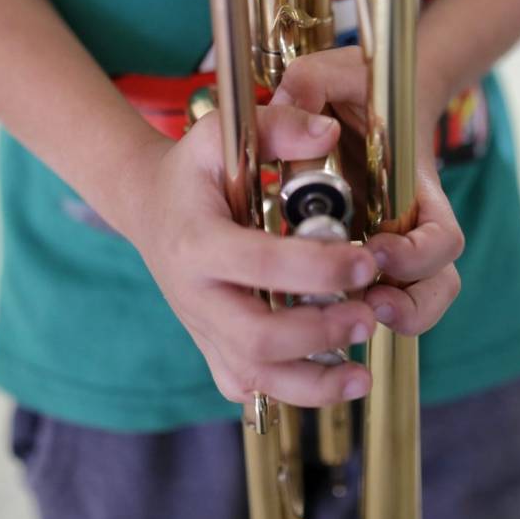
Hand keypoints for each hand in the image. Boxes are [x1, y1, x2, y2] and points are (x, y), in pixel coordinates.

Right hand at [124, 106, 378, 406]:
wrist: (151, 207)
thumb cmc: (194, 170)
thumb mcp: (224, 133)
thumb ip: (277, 126)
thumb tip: (329, 131)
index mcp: (197, 240)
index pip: (260, 264)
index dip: (317, 268)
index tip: (365, 262)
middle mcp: (194, 294)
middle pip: (256, 338)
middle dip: (319, 334)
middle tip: (368, 316)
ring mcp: (201, 326)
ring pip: (253, 376)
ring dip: (312, 383)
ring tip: (362, 374)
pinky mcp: (210, 344)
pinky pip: (246, 385)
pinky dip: (289, 392)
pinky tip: (332, 381)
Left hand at [271, 47, 463, 335]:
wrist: (361, 98)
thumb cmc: (351, 86)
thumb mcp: (328, 73)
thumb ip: (310, 87)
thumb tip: (302, 127)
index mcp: (413, 185)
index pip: (442, 237)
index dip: (418, 256)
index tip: (376, 251)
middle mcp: (411, 223)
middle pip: (438, 285)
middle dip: (413, 306)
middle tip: (372, 307)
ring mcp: (391, 243)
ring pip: (415, 302)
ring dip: (391, 320)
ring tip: (350, 323)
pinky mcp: (362, 255)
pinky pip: (374, 299)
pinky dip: (355, 316)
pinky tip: (321, 320)